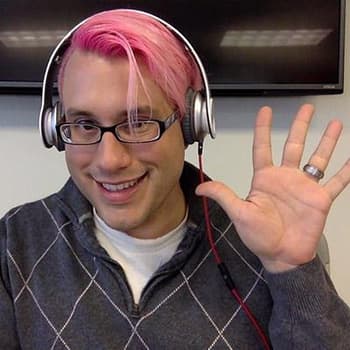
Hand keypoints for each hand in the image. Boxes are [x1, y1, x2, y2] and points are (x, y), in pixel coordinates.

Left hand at [196, 104, 349, 272]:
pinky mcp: (320, 199)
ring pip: (317, 158)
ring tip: (335, 124)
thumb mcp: (239, 213)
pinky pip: (338, 182)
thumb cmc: (259, 237)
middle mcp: (285, 178)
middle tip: (306, 108)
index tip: (265, 111)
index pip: (262, 148)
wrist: (281, 256)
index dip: (263, 128)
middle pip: (294, 145)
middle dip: (300, 126)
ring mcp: (304, 187)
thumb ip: (223, 195)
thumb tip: (200, 188)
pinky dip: (347, 171)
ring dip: (326, 141)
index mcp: (265, 179)